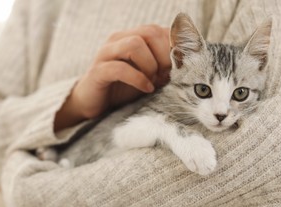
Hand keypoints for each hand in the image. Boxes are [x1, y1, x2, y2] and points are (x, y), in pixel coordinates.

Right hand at [54, 25, 170, 131]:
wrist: (94, 103)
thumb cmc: (123, 88)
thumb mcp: (148, 75)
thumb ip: (164, 67)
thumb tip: (186, 67)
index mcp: (132, 37)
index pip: (159, 29)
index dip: (173, 47)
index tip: (178, 67)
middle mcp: (118, 40)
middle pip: (149, 32)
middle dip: (164, 54)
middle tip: (166, 75)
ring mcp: (106, 54)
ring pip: (134, 44)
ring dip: (150, 65)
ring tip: (154, 81)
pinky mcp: (98, 71)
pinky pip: (120, 69)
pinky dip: (138, 79)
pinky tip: (146, 89)